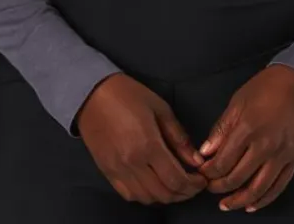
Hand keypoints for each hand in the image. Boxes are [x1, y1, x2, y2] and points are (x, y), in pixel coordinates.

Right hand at [76, 73, 209, 204]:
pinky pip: (129, 195)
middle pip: (164, 193)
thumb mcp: (160, 108)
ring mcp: (117, 170)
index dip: (193, 185)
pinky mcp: (107, 172)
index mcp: (148, 145)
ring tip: (175, 185)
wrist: (91, 94)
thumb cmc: (128, 95)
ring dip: (165, 196)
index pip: (176, 179)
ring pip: (147, 198)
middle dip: (184, 193)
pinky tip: (153, 185)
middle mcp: (132, 163)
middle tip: (193, 185)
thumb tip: (195, 160)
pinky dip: (145, 196)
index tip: (202, 179)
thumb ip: (178, 137)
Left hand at [195, 64, 293, 212]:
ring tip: (227, 204)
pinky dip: (264, 200)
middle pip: (236, 178)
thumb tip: (207, 150)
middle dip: (219, 187)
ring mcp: (281, 155)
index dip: (208, 172)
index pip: (222, 162)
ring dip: (239, 200)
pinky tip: (253, 204)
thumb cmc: (272, 85)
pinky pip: (278, 187)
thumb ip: (222, 128)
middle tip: (210, 187)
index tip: (202, 172)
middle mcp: (264, 146)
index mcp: (247, 128)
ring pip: (257, 189)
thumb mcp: (239, 100)